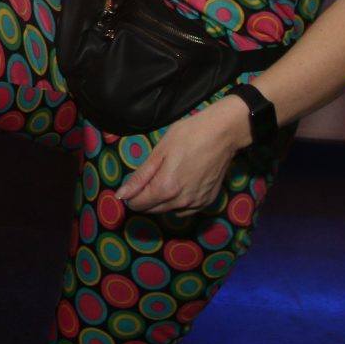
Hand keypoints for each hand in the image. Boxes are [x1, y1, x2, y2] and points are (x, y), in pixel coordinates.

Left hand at [113, 95, 253, 217]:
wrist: (223, 133)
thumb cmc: (188, 135)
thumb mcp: (159, 151)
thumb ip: (140, 177)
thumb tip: (121, 195)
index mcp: (165, 188)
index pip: (138, 204)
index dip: (131, 194)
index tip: (135, 181)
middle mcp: (181, 202)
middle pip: (152, 210)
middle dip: (146, 197)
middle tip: (152, 175)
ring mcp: (196, 204)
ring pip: (169, 211)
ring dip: (162, 200)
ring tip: (168, 177)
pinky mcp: (207, 201)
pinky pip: (185, 210)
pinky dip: (178, 202)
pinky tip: (182, 184)